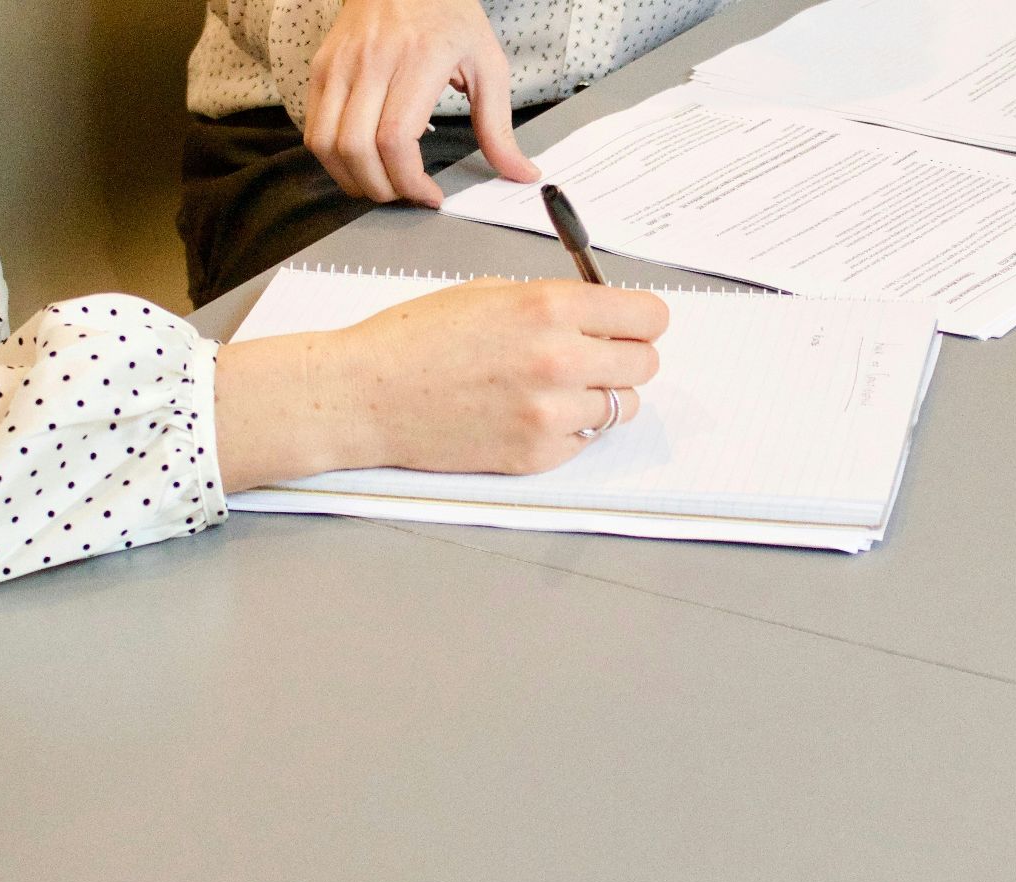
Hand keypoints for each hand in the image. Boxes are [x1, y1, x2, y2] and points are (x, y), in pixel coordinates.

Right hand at [213, 280, 668, 489]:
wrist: (365, 395)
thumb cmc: (415, 339)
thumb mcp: (489, 293)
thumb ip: (552, 303)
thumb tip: (600, 317)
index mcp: (550, 307)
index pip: (649, 317)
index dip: (640, 320)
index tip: (629, 325)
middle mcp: (560, 359)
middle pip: (645, 364)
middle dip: (623, 358)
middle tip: (593, 358)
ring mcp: (550, 414)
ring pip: (621, 408)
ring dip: (599, 397)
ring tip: (556, 389)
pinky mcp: (535, 455)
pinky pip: (584, 441)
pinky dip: (568, 431)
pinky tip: (527, 415)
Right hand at [304, 0, 540, 206]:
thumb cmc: (448, 14)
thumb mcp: (487, 63)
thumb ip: (499, 126)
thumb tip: (521, 172)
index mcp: (418, 59)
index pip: (395, 138)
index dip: (409, 181)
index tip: (429, 195)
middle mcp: (372, 62)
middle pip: (357, 149)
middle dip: (382, 189)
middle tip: (405, 194)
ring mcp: (339, 65)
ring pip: (326, 145)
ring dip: (352, 179)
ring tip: (381, 184)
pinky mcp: (321, 68)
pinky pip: (314, 129)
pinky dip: (333, 158)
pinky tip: (360, 161)